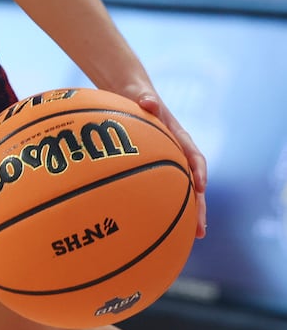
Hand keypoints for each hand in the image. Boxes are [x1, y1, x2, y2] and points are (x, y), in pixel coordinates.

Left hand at [119, 86, 207, 237]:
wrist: (129, 93)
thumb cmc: (135, 93)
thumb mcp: (140, 92)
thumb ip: (145, 97)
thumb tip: (148, 101)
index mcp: (178, 135)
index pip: (193, 155)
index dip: (198, 172)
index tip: (199, 187)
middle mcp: (177, 151)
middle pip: (192, 182)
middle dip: (199, 206)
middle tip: (201, 230)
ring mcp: (167, 161)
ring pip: (180, 189)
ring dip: (186, 211)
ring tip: (190, 237)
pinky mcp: (154, 167)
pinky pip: (161, 188)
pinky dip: (162, 204)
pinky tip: (156, 225)